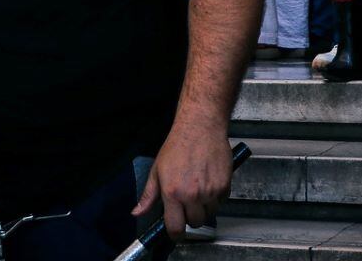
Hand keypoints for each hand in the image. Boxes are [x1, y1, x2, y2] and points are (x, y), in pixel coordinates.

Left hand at [133, 121, 231, 239]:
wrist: (200, 127)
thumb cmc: (178, 145)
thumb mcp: (157, 169)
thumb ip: (148, 195)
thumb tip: (137, 212)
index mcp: (173, 193)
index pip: (175, 228)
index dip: (175, 233)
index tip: (176, 231)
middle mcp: (192, 195)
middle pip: (195, 223)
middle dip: (190, 217)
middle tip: (187, 202)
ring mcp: (210, 191)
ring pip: (209, 214)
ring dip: (204, 207)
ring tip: (199, 189)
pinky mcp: (224, 186)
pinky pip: (221, 202)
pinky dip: (216, 197)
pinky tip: (209, 182)